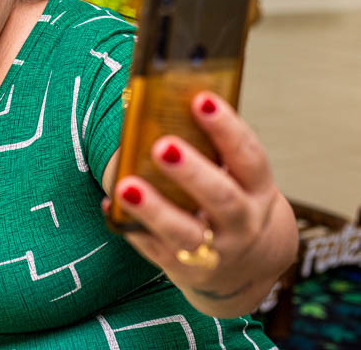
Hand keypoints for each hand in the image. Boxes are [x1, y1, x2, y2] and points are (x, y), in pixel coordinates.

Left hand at [108, 92, 297, 316]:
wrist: (248, 264)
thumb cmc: (231, 199)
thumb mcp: (237, 176)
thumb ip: (210, 149)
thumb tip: (155, 105)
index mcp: (257, 189)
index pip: (247, 155)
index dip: (226, 127)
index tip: (201, 99)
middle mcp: (242, 222)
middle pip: (221, 197)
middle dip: (191, 171)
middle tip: (162, 145)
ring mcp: (215, 251)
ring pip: (185, 233)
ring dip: (154, 209)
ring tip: (126, 186)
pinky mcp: (184, 268)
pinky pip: (154, 249)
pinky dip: (132, 228)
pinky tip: (111, 207)